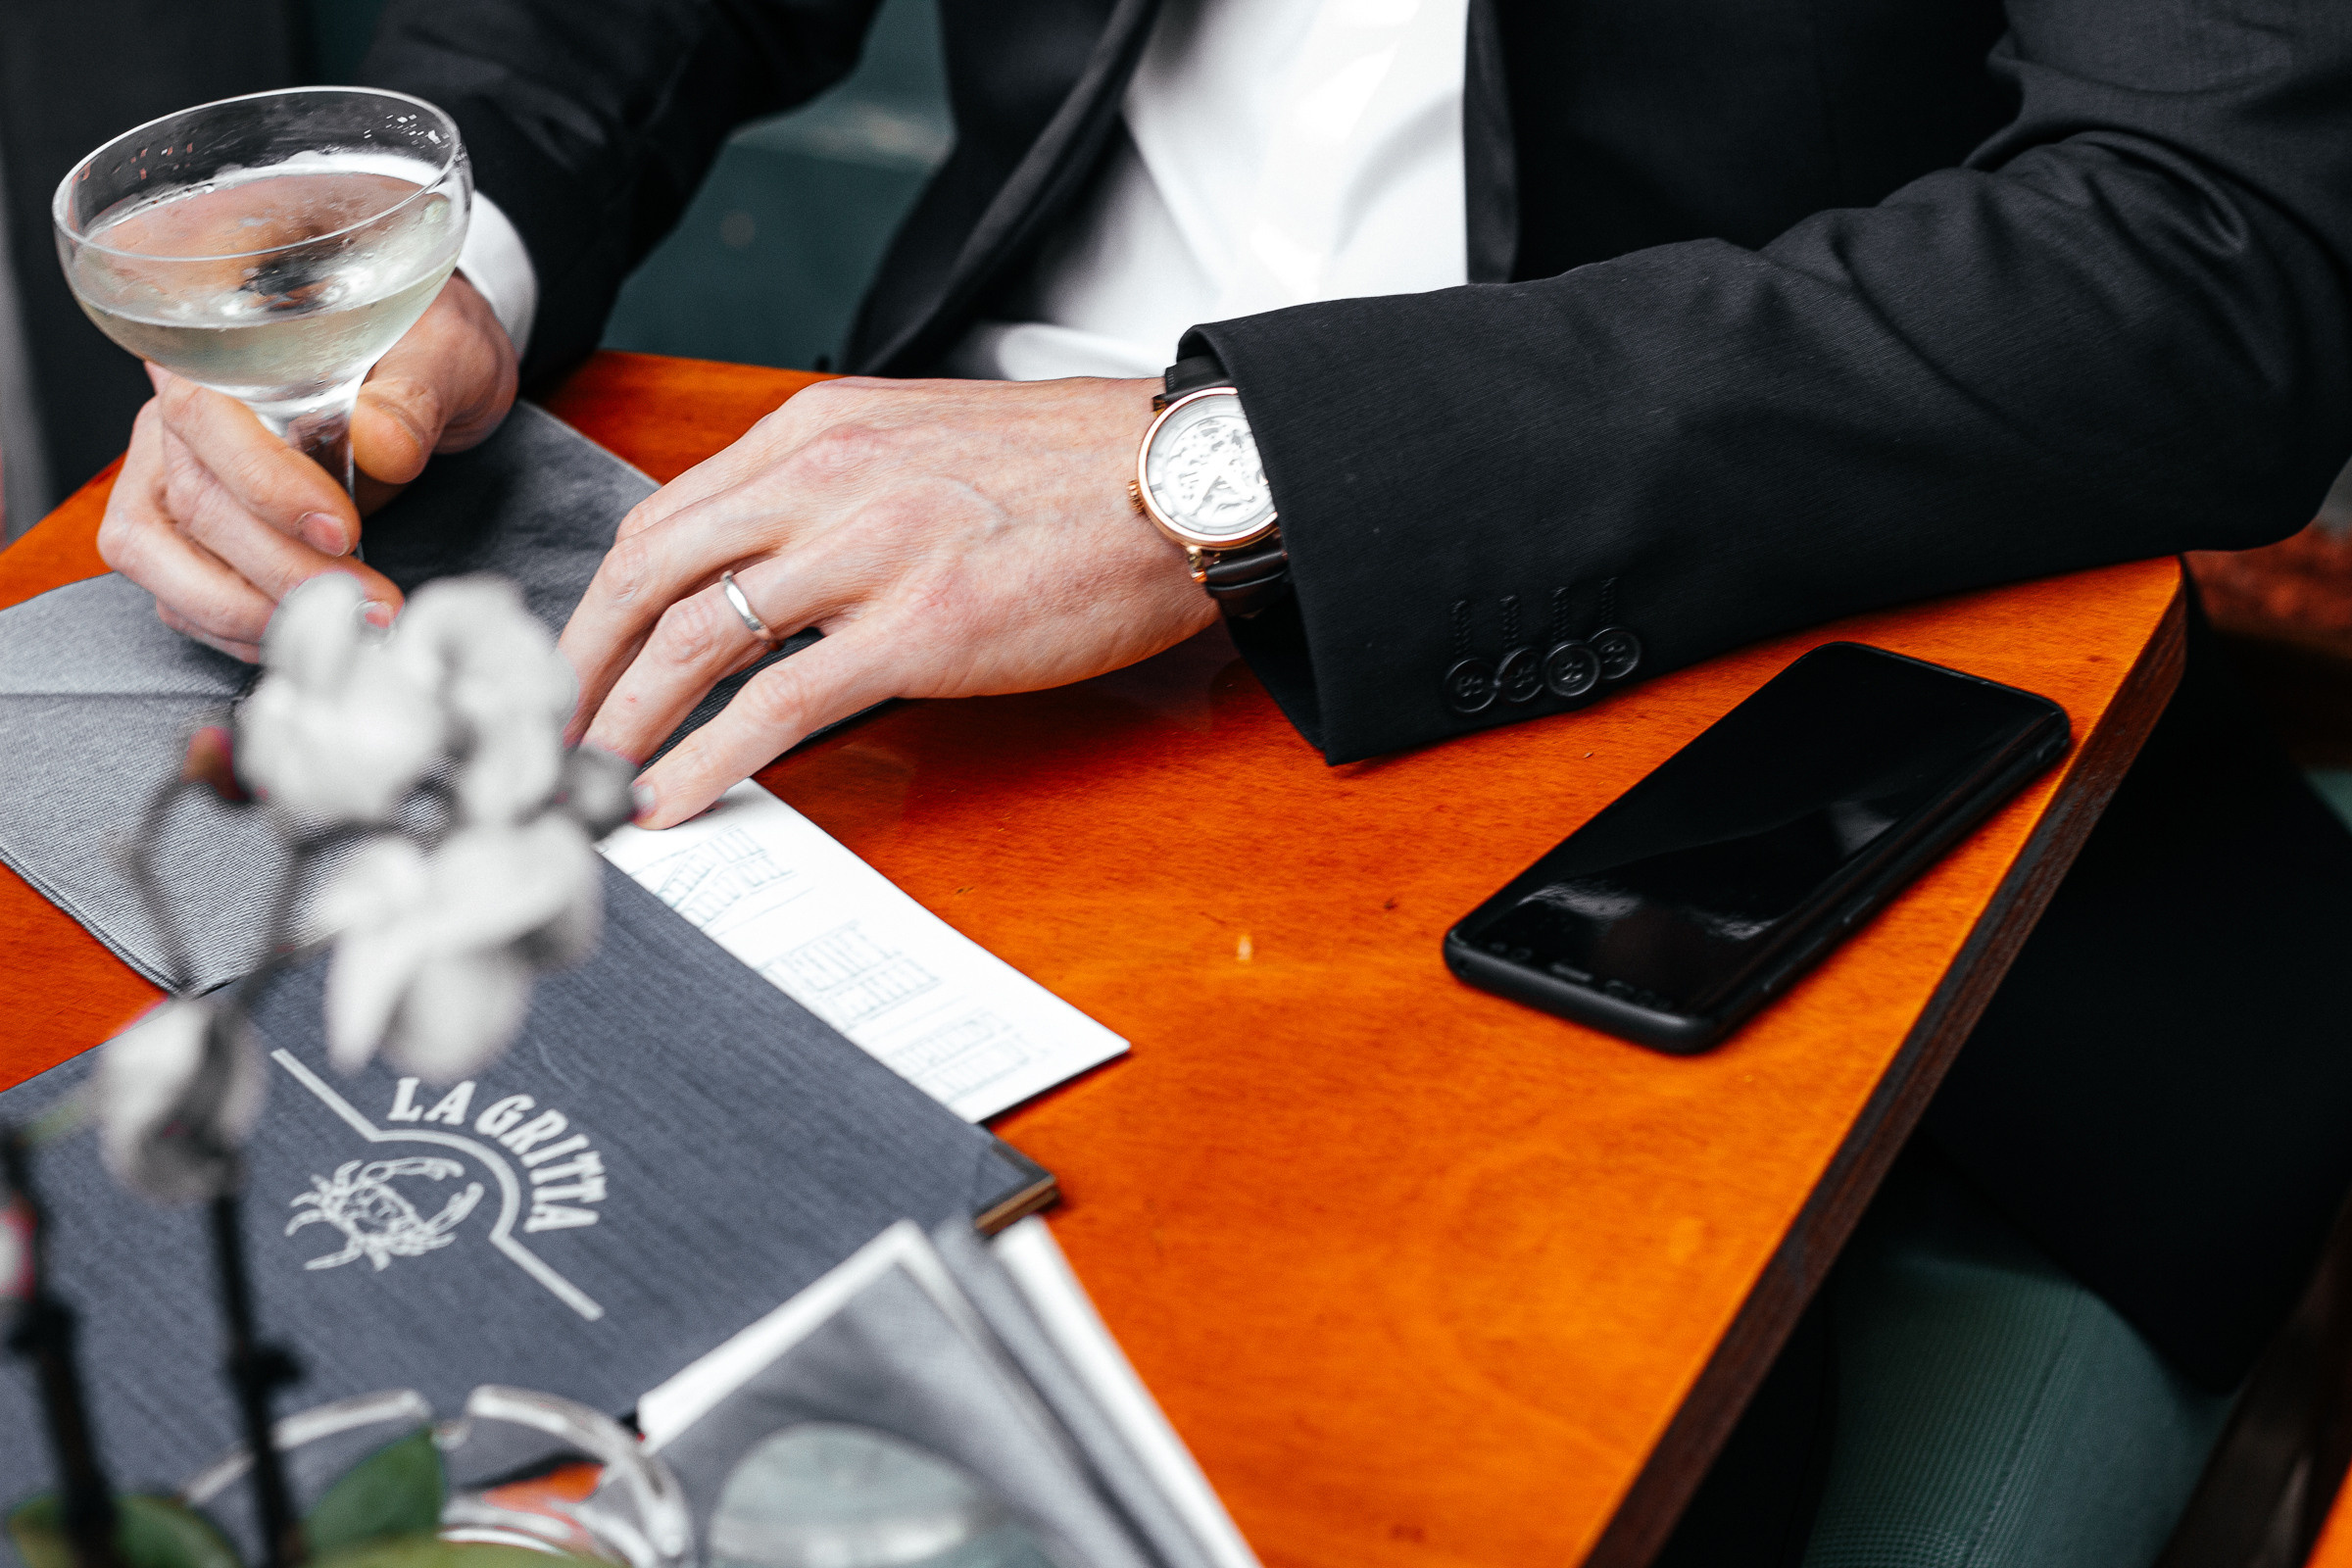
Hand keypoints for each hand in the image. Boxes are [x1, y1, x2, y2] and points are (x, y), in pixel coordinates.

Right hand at [97, 274, 518, 660]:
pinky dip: (242, 629)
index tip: (342, 531)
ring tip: (349, 627)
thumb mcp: (444, 352)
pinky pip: (182, 598)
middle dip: (284, 571)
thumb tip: (385, 444)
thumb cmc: (427, 347)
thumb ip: (415, 393)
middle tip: (371, 604)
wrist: (434, 374)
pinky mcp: (187, 539)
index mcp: (223, 357)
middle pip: (195, 504)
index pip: (205, 417)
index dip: (264, 484)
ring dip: (256, 611)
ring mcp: (172, 482)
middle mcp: (179, 420)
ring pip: (165, 562)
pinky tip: (310, 632)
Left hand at [560, 375, 1220, 826]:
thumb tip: (768, 576)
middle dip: (578, 663)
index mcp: (821, 429)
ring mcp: (871, 552)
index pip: (664, 515)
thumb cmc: (1072, 473)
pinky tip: (673, 798)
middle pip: (649, 572)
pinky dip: (706, 759)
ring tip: (587, 777)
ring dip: (623, 721)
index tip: (574, 659)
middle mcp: (827, 477)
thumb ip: (835, 495)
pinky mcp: (921, 629)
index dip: (598, 601)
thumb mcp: (925, 445)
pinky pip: (778, 703)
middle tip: (542, 729)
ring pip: (695, 639)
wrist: (1181, 480)